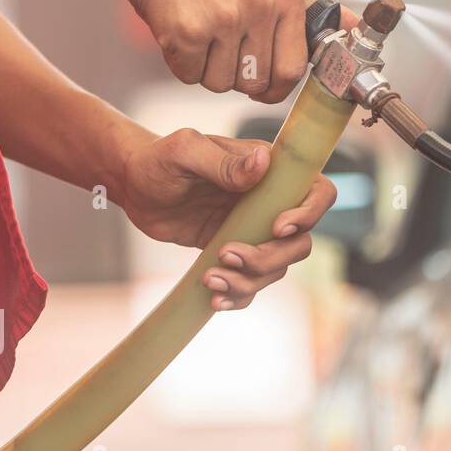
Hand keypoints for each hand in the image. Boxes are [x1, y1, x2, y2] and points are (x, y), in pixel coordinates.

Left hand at [118, 128, 336, 310]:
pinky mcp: (233, 253)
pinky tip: (213, 297)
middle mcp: (269, 204)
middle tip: (228, 254)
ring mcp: (253, 231)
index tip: (277, 228)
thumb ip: (223, 161)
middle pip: (300, 242)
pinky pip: (251, 283)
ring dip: (249, 280)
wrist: (133, 186)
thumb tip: (262, 162)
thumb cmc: (160, 159)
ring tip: (210, 278)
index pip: (318, 192)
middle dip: (270, 258)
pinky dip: (238, 296)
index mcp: (269, 173)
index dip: (309, 214)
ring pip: (277, 268)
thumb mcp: (185, 152)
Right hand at [122, 0, 308, 103]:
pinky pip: (189, 76)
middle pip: (256, 83)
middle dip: (237, 79)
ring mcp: (224, 19)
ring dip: (206, 71)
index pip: (294, 68)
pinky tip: (178, 32)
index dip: (277, 87)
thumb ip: (308, 10)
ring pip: (221, 84)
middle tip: (221, 52)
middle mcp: (260, 7)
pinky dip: (180, 64)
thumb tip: (356, 30)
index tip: (264, 87)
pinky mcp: (187, 32)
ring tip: (199, 33)